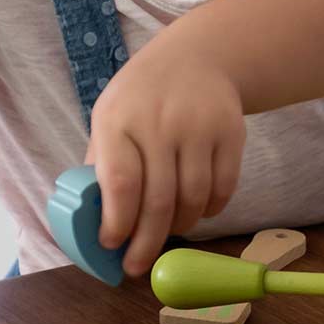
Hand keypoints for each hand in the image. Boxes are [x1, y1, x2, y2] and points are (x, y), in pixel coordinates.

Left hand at [86, 45, 244, 276]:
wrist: (198, 56)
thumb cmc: (142, 98)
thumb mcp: (110, 116)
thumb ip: (101, 165)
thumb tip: (92, 224)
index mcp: (119, 120)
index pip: (121, 183)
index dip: (117, 223)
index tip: (111, 246)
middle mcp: (160, 122)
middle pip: (158, 201)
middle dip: (146, 244)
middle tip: (137, 266)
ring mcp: (199, 127)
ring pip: (193, 200)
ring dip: (180, 228)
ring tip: (169, 231)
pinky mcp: (231, 132)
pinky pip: (223, 189)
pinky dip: (210, 211)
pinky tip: (197, 210)